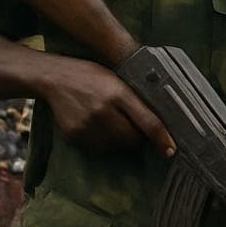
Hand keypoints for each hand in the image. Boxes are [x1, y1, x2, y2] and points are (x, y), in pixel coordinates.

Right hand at [39, 56, 174, 156]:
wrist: (55, 77)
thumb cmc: (92, 76)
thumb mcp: (118, 80)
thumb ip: (135, 100)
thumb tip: (158, 123)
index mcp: (119, 93)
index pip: (148, 122)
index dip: (162, 139)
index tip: (170, 150)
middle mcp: (103, 110)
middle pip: (132, 139)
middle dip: (137, 138)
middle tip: (132, 128)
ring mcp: (87, 124)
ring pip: (115, 146)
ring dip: (119, 141)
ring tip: (111, 124)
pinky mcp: (73, 134)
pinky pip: (96, 148)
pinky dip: (101, 143)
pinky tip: (96, 127)